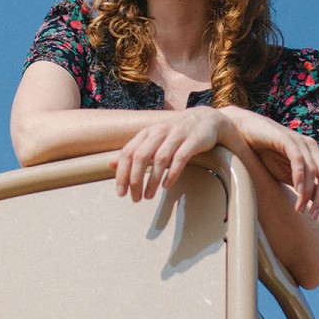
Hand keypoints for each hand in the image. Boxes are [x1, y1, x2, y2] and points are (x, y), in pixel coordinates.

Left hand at [109, 107, 225, 201]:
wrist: (207, 120)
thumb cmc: (176, 134)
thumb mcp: (152, 140)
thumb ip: (134, 152)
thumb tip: (111, 164)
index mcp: (147, 132)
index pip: (128, 152)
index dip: (122, 173)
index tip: (121, 193)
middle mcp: (160, 131)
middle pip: (141, 156)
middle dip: (135, 180)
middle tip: (135, 199)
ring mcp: (177, 135)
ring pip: (160, 159)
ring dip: (152, 180)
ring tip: (148, 196)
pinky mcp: (193, 140)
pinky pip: (180, 158)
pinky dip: (172, 173)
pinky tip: (166, 186)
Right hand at [221, 106, 318, 221]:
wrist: (243, 131)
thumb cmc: (265, 153)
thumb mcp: (287, 174)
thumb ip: (302, 185)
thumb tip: (316, 204)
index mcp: (315, 157)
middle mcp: (312, 148)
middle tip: (313, 216)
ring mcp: (300, 142)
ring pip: (315, 172)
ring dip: (309, 194)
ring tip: (300, 210)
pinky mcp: (287, 139)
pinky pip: (299, 160)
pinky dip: (300, 178)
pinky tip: (297, 192)